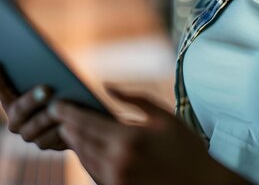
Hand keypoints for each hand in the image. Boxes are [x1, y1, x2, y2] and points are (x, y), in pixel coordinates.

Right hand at [0, 59, 67, 150]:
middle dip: (31, 98)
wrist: (73, 113)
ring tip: (61, 105)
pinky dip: (59, 128)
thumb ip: (37, 66)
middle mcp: (15, 120)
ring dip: (47, 116)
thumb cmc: (56, 87)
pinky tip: (69, 119)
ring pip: (36, 125)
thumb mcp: (47, 75)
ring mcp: (29, 133)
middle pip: (19, 109)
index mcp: (9, 100)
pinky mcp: (46, 143)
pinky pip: (51, 137)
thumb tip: (36, 54)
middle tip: (47, 88)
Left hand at [48, 86, 251, 184]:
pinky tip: (86, 148)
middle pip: (80, 141)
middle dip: (67, 126)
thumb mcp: (162, 116)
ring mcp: (116, 181)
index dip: (68, 112)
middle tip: (58, 114)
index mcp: (128, 139)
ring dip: (74, 143)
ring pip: (84, 159)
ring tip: (69, 129)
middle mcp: (118, 162)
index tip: (56, 104)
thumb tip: (106, 85)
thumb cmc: (185, 146)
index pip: (87, 122)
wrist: (202, 184)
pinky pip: (93, 174)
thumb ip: (133, 99)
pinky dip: (86, 159)